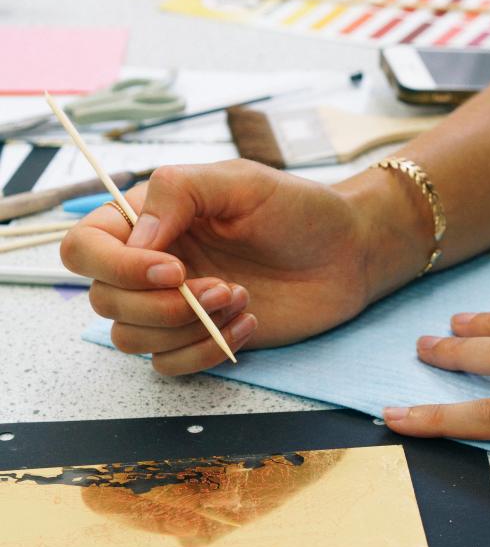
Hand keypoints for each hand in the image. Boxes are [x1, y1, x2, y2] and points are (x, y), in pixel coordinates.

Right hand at [61, 159, 380, 374]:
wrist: (348, 252)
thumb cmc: (297, 209)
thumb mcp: (240, 181)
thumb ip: (179, 192)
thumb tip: (137, 238)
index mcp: (148, 220)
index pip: (84, 247)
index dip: (116, 265)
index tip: (171, 267)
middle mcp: (151, 265)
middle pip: (103, 300)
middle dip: (158, 304)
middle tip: (220, 287)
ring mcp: (174, 307)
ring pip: (131, 339)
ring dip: (185, 327)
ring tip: (240, 298)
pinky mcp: (201, 339)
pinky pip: (170, 365)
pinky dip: (205, 351)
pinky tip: (247, 324)